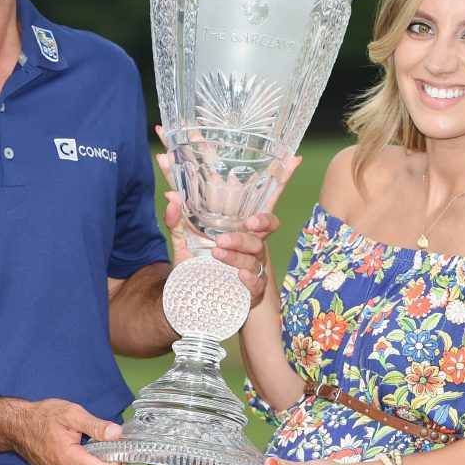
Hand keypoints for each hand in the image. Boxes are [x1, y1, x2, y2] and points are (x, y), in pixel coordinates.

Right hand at [10, 399, 125, 464]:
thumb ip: (96, 425)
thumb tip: (117, 433)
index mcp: (69, 460)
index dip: (120, 462)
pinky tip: (89, 453)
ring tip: (100, 446)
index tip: (124, 448)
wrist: (18, 427)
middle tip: (116, 444)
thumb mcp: (71, 414)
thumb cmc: (41, 418)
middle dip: (114, 463)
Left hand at [155, 124, 300, 294]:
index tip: (292, 160)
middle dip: (259, 221)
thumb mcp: (184, 242)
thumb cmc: (198, 267)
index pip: (263, 200)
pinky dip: (248, 278)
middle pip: (264, 226)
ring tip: (217, 250)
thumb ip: (177, 220)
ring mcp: (253, 265)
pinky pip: (255, 282)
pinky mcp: (251, 289)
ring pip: (254, 253)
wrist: (196, 304)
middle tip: (241, 222)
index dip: (282, 180)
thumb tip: (171, 196)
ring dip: (237, 251)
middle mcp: (251, 242)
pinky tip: (238, 275)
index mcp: (240, 226)